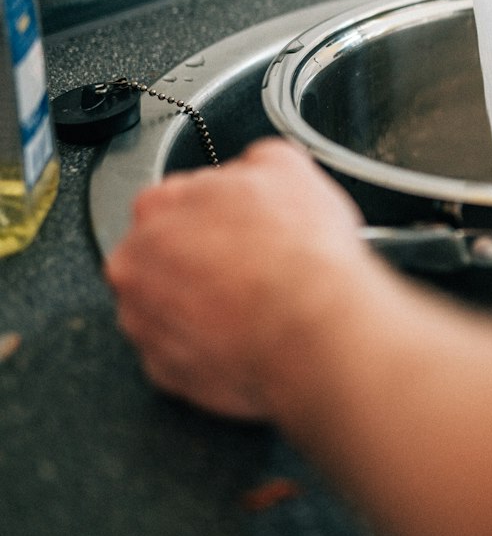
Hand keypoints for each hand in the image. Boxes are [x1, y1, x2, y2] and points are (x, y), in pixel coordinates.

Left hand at [104, 138, 372, 419]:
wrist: (312, 325)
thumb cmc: (298, 251)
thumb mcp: (287, 166)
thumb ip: (251, 163)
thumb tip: (251, 170)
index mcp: (156, 207)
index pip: (172, 202)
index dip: (212, 215)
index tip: (236, 226)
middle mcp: (135, 267)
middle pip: (161, 258)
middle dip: (198, 262)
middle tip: (246, 268)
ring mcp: (145, 324)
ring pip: (168, 310)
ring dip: (199, 308)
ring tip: (251, 307)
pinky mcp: (164, 372)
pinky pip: (182, 355)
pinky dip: (209, 349)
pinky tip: (245, 337)